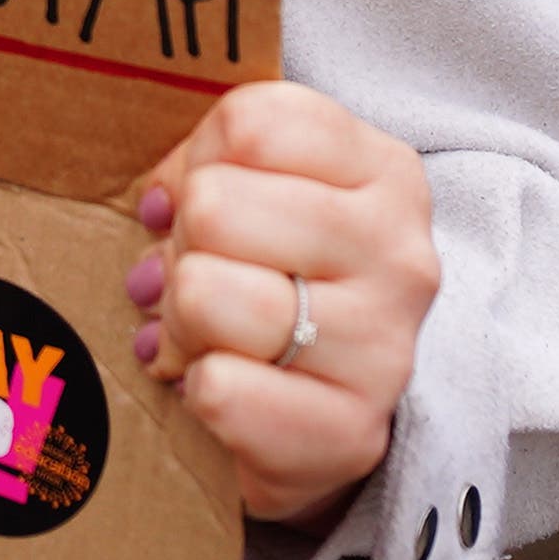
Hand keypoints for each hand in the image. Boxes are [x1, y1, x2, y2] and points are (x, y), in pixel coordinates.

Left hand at [126, 81, 437, 532]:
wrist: (334, 417)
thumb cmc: (285, 283)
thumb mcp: (263, 193)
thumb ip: (210, 166)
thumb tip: (159, 204)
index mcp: (385, 173)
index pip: (251, 124)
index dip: (198, 162)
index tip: (211, 200)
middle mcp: (399, 255)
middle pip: (213, 206)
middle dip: (182, 247)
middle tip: (204, 280)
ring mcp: (384, 349)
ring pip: (204, 294)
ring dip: (181, 320)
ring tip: (207, 335)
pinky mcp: (352, 434)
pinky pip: (218, 389)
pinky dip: (196, 389)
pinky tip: (223, 386)